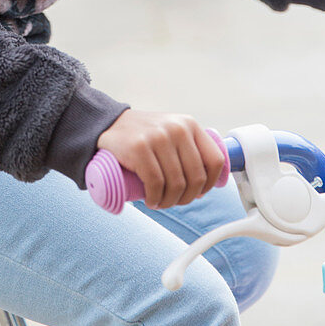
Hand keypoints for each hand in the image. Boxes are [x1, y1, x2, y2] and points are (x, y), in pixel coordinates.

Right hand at [96, 110, 224, 208]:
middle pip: (196, 178)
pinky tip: (151, 200)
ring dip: (169, 202)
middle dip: (186, 198)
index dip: (210, 184)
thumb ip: (190, 148)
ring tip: (160, 202)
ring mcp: (158, 137)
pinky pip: (155, 183)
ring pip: (176, 184)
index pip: (215, 161)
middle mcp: (177, 128)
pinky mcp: (139, 148)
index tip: (198, 193)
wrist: (110, 123)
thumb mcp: (172, 132)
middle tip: (173, 201)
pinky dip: (154, 198)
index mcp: (189, 125)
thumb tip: (206, 184)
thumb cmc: (145, 135)